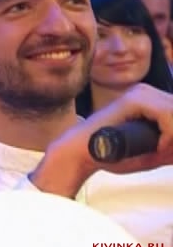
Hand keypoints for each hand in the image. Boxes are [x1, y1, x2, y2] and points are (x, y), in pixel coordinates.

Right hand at [30, 83, 172, 196]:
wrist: (83, 153)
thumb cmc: (111, 154)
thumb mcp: (153, 152)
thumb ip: (170, 147)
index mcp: (149, 99)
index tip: (169, 152)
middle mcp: (145, 91)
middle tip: (164, 152)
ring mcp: (139, 93)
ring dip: (172, 134)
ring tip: (161, 149)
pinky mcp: (134, 99)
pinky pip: (168, 113)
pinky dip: (169, 132)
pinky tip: (158, 145)